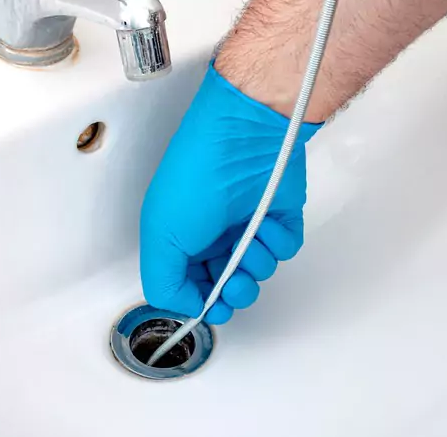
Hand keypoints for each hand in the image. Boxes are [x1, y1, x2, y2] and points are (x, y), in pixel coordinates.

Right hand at [139, 62, 322, 323]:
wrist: (243, 138)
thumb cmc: (197, 176)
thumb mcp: (161, 235)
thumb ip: (164, 283)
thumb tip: (186, 307)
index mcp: (181, 239)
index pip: (191, 286)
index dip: (201, 302)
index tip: (208, 306)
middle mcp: (213, 234)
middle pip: (228, 287)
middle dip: (233, 292)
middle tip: (233, 283)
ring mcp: (248, 226)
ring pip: (259, 272)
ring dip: (256, 265)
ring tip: (249, 242)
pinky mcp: (279, 217)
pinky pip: (285, 249)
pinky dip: (278, 244)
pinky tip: (266, 225)